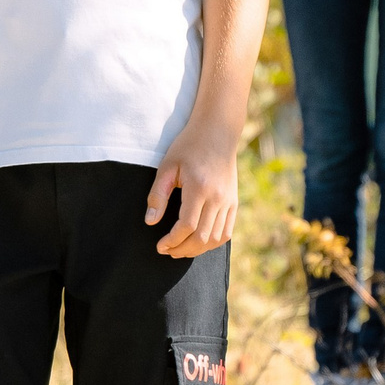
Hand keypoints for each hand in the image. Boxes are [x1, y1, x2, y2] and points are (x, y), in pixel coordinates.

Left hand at [149, 120, 238, 259]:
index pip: (187, 225)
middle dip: (183, 249)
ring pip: (216, 238)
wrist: (217, 133)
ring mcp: (229, 201)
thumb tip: (150, 221)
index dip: (172, 240)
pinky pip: (227, 231)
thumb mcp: (167, 167)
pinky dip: (213, 242)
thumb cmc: (188, 147)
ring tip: (180, 249)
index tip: (160, 245)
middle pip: (202, 237)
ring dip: (197, 249)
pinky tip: (198, 242)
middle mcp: (218, 197)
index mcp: (199, 188)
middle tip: (167, 251)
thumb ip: (158, 195)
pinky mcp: (234, 202)